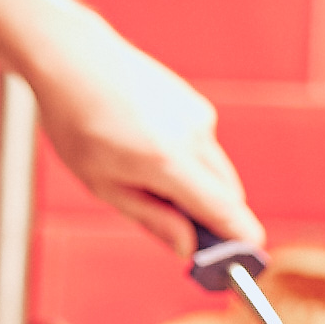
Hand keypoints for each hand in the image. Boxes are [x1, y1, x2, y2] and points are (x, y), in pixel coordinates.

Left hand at [27, 14, 263, 255]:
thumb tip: (187, 247)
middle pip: (229, 194)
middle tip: (190, 240)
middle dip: (216, 221)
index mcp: (167, 161)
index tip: (249, 262)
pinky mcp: (195, 103)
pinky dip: (191, 163)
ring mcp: (197, 116)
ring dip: (201, 190)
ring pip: (217, 171)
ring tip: (151, 184)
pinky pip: (205, 148)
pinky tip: (152, 154)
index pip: (224, 209)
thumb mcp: (103, 184)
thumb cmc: (79, 123)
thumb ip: (152, 218)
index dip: (242, 240)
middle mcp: (192, 135)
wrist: (75, 60)